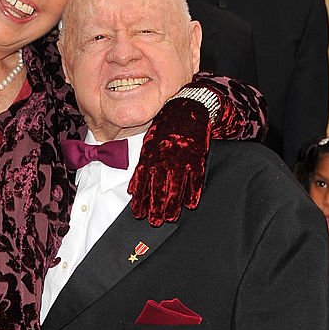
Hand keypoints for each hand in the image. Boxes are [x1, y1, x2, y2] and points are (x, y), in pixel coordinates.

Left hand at [128, 73, 266, 225]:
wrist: (186, 107)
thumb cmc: (165, 127)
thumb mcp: (148, 145)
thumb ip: (142, 168)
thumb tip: (132, 190)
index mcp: (150, 157)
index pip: (142, 184)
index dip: (140, 201)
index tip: (138, 214)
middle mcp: (164, 161)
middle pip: (158, 190)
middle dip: (155, 208)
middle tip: (154, 222)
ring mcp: (181, 160)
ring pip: (176, 188)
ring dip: (172, 205)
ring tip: (170, 218)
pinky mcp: (196, 158)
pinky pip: (195, 180)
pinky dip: (193, 193)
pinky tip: (191, 204)